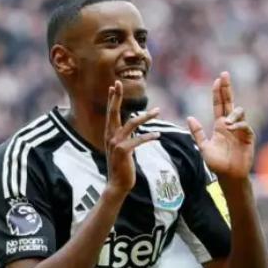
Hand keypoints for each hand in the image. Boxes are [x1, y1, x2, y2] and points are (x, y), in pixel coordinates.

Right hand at [105, 80, 160, 194]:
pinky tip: (157, 135)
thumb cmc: (121, 166)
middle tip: (120, 83)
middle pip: (113, 112)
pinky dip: (149, 137)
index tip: (114, 85)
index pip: (111, 113)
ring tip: (158, 111)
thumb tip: (130, 127)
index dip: (112, 99)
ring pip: (131, 123)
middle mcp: (110, 136)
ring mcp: (115, 143)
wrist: (117, 184)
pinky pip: (138, 140)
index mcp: (109, 134)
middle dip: (117, 97)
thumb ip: (123, 137)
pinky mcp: (123, 151)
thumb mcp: (120, 148)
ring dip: (146, 116)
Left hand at [187, 71, 254, 178]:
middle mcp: (230, 124)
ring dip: (232, 114)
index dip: (218, 92)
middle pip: (229, 101)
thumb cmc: (216, 163)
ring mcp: (240, 130)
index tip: (217, 80)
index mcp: (219, 125)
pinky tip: (231, 128)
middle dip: (227, 88)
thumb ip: (197, 133)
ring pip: (239, 112)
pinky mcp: (248, 137)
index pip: (219, 104)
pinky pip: (245, 126)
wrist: (229, 176)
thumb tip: (189, 117)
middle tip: (224, 75)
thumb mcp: (203, 147)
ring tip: (225, 123)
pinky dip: (238, 125)